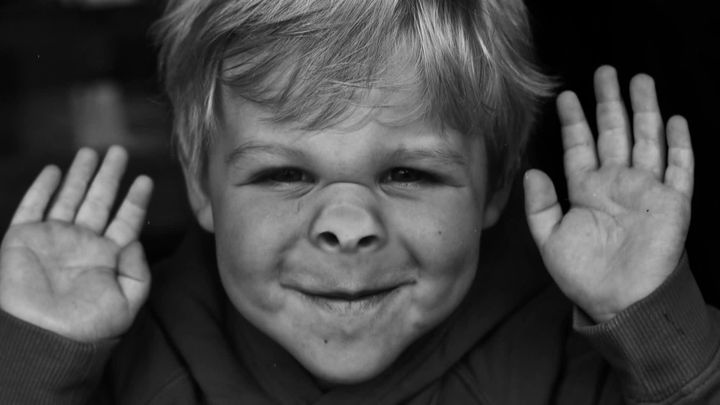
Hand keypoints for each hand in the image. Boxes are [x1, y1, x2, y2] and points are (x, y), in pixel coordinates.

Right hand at [0, 146, 152, 341]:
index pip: (125, 220)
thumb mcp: (128, 302)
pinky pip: (32, 207)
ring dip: (80, 175)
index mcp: (108, 256)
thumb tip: (135, 241)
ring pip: (69, 197)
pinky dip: (41, 188)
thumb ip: (138, 271)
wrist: (44, 339)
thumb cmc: (89, 327)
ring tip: (91, 152)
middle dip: (109, 176)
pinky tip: (54, 171)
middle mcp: (82, 243)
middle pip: (99, 200)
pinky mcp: (23, 240)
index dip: (135, 199)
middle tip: (119, 151)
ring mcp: (53, 240)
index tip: (146, 179)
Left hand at [524, 66, 693, 322]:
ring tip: (640, 80)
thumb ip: (540, 206)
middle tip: (605, 71)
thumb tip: (532, 171)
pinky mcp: (672, 203)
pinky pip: (680, 168)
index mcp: (586, 190)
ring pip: (646, 140)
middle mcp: (616, 184)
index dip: (574, 121)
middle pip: (614, 133)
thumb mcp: (549, 240)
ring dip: (644, 111)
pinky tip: (676, 120)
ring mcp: (646, 190)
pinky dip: (679, 145)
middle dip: (609, 102)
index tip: (566, 96)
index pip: (580, 146)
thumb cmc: (583, 275)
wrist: (619, 302)